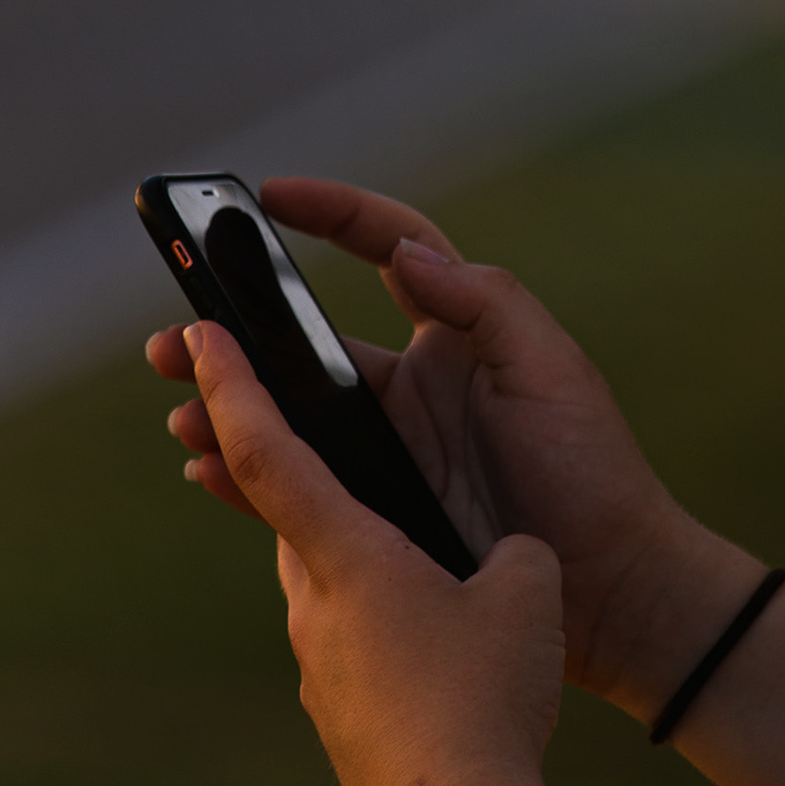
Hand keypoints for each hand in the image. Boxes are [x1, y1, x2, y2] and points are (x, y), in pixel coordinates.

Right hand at [150, 181, 784, 785]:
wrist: (612, 590)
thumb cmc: (591, 470)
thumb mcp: (550, 371)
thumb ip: (484, 303)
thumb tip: (410, 252)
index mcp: (453, 332)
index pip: (384, 246)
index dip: (331, 213)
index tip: (269, 195)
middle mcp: (411, 383)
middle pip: (305, 338)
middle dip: (237, 329)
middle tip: (172, 336)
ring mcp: (389, 449)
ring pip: (289, 412)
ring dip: (230, 404)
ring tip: (178, 409)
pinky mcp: (379, 512)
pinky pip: (297, 485)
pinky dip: (248, 474)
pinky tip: (206, 469)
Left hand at [177, 318, 562, 785]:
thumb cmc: (491, 696)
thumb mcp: (525, 592)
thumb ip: (507, 549)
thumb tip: (500, 557)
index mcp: (347, 558)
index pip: (265, 453)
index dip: (230, 386)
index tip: (195, 335)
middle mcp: (313, 609)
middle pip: (294, 519)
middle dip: (307, 475)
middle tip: (337, 440)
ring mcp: (319, 673)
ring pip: (325, 586)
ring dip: (357, 559)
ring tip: (431, 568)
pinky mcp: (338, 722)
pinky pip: (351, 650)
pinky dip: (383, 630)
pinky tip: (441, 657)